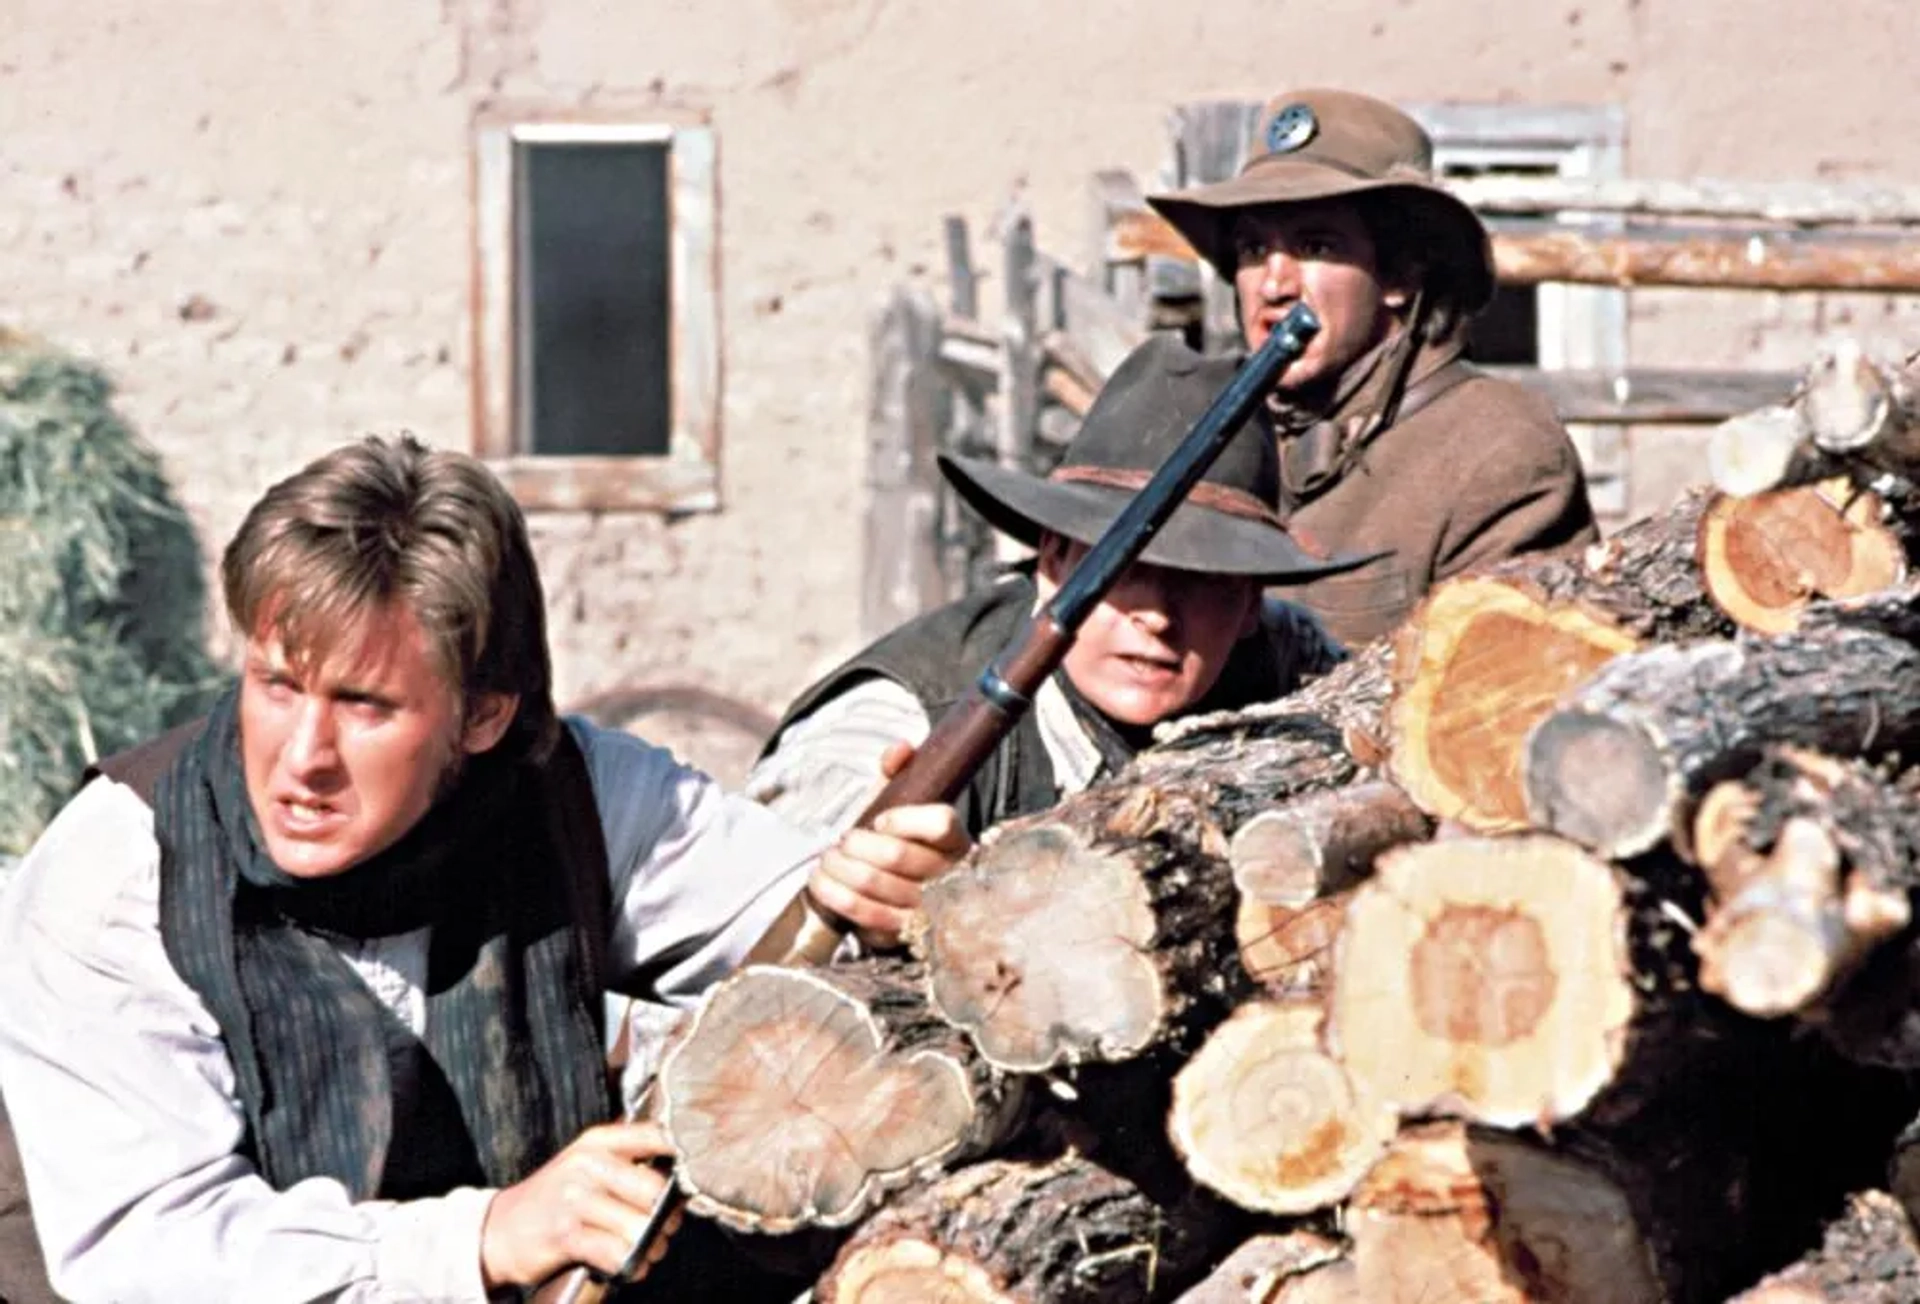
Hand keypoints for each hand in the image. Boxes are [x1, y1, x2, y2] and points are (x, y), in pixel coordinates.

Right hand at [479, 1120, 684, 1289]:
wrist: (497, 1231)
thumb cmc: (552, 1199)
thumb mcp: (584, 1165)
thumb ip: (627, 1162)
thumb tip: (679, 1179)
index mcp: (597, 1142)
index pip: (656, 1137)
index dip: (684, 1156)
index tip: (692, 1177)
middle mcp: (587, 1164)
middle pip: (655, 1190)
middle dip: (666, 1216)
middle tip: (665, 1228)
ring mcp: (575, 1198)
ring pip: (639, 1225)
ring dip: (651, 1245)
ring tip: (648, 1249)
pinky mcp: (567, 1234)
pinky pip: (617, 1252)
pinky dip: (630, 1264)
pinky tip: (629, 1265)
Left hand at [805, 741, 971, 948]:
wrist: (902, 896)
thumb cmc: (901, 843)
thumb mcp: (903, 804)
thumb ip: (901, 772)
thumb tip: (899, 750)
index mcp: (955, 841)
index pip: (941, 823)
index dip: (904, 819)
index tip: (879, 819)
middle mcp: (947, 876)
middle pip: (895, 854)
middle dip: (855, 843)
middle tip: (842, 840)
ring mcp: (925, 909)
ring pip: (872, 882)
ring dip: (837, 866)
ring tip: (828, 858)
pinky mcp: (900, 933)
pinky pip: (861, 912)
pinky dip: (832, 892)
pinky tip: (820, 880)